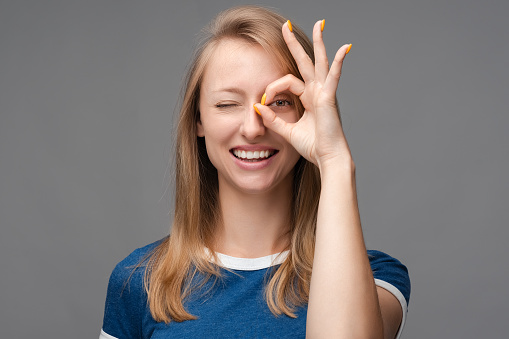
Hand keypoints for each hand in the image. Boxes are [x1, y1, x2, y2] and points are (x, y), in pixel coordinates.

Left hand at [254, 20, 352, 170]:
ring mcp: (324, 93)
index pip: (286, 81)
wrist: (327, 158)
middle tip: (285, 26)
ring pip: (320, 62)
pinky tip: (344, 48)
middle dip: (294, 44)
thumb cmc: (312, 146)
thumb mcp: (287, 131)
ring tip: (320, 24)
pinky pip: (334, 76)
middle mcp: (317, 92)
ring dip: (319, 42)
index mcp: (308, 98)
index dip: (272, 88)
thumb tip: (257, 107)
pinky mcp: (329, 98)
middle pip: (304, 61)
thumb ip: (272, 119)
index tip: (263, 102)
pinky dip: (339, 62)